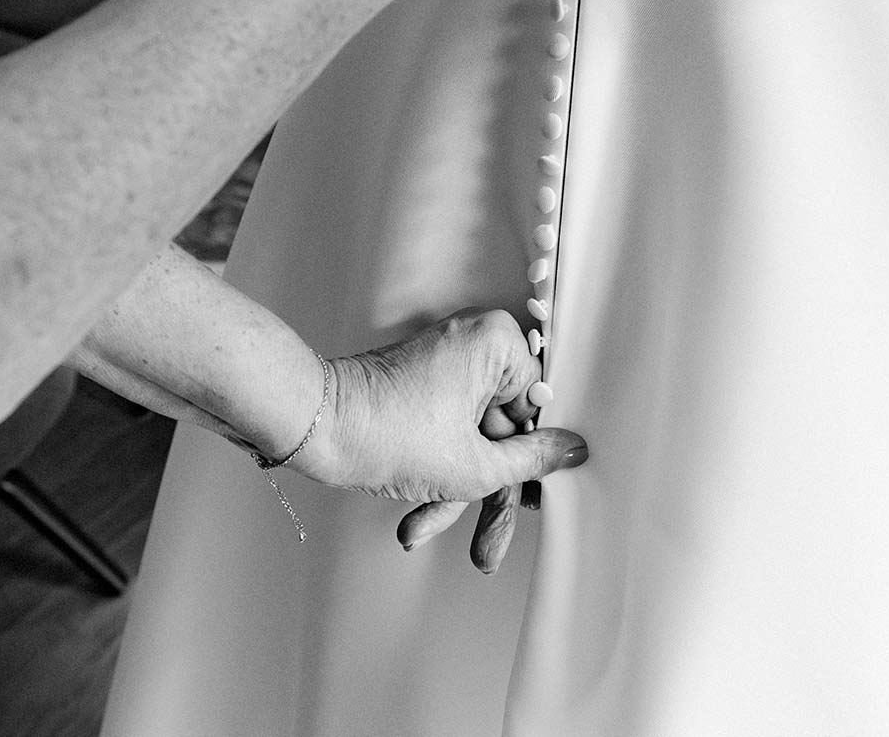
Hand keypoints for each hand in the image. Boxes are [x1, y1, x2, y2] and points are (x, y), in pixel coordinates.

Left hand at [293, 309, 587, 573]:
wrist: (315, 427)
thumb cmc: (390, 432)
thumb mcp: (475, 465)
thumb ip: (531, 461)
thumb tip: (572, 450)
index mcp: (498, 343)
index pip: (538, 408)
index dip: (531, 460)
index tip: (534, 497)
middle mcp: (474, 343)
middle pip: (501, 429)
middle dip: (483, 492)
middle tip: (487, 545)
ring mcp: (445, 365)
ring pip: (469, 437)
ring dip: (449, 491)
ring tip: (422, 531)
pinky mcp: (421, 385)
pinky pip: (444, 430)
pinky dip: (432, 471)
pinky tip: (411, 519)